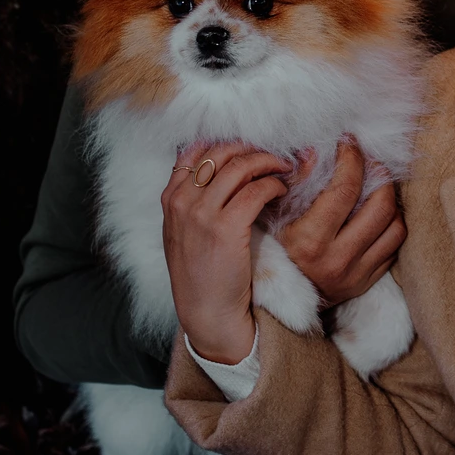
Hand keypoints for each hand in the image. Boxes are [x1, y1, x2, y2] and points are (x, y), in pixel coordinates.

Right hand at [162, 141, 292, 364]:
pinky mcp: (226, 228)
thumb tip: (223, 170)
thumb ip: (194, 200)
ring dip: (268, 162)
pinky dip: (274, 184)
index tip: (249, 146)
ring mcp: (201, 214)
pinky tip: (282, 190)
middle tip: (274, 154)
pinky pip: (257, 189)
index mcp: (170, 199)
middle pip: (220, 152)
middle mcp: (182, 202)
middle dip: (252, 148)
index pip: (194, 150)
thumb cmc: (202, 273)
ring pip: (240, 166)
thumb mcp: (184, 232)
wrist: (206, 312)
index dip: (226, 142)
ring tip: (284, 169)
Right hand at [278, 138, 405, 307]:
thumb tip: (316, 151)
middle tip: (369, 161)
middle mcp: (338, 260)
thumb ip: (296, 183)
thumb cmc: (273, 252)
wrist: (278, 304)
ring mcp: (356, 274)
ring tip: (376, 184)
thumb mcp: (275, 217)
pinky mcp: (367, 283)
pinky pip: (394, 247)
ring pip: (395, 226)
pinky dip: (391, 225)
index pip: (345, 189)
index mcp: (311, 242)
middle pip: (380, 205)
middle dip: (379, 174)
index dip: (351, 159)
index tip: (349, 143)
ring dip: (390, 200)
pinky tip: (377, 213)